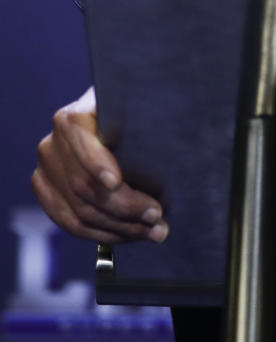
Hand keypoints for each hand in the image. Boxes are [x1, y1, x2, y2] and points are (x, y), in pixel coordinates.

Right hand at [32, 87, 168, 243]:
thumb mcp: (134, 107)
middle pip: (84, 187)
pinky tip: (128, 235)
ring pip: (79, 213)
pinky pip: (71, 224)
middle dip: (124, 207)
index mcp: (72, 118)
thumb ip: (140, 120)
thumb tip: (164, 134)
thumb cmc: (128, 113)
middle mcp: (51, 144)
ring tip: (152, 231)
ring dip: (119, 228)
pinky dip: (102, 234)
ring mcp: (45, 171)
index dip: (98, 165)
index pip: (83, 145)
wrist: (105, 121)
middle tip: (157, 217)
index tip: (117, 182)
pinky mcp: (46, 194)